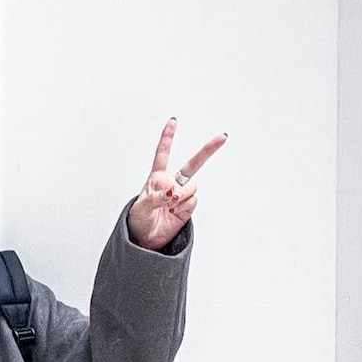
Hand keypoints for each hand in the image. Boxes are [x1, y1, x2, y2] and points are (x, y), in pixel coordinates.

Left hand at [127, 118, 226, 250]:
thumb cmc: (138, 221)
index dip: (168, 138)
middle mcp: (172, 183)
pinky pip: (192, 201)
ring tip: (169, 207)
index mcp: (157, 178)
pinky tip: (174, 213)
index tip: (173, 121)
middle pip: (192, 164)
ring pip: (191, 187)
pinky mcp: (187, 207)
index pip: (163, 155)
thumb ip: (156, 197)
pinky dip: (184, 207)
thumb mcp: (141, 208)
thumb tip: (172, 193)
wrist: (144, 240)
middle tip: (223, 137)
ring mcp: (181, 195)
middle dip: (207, 150)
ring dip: (181, 196)